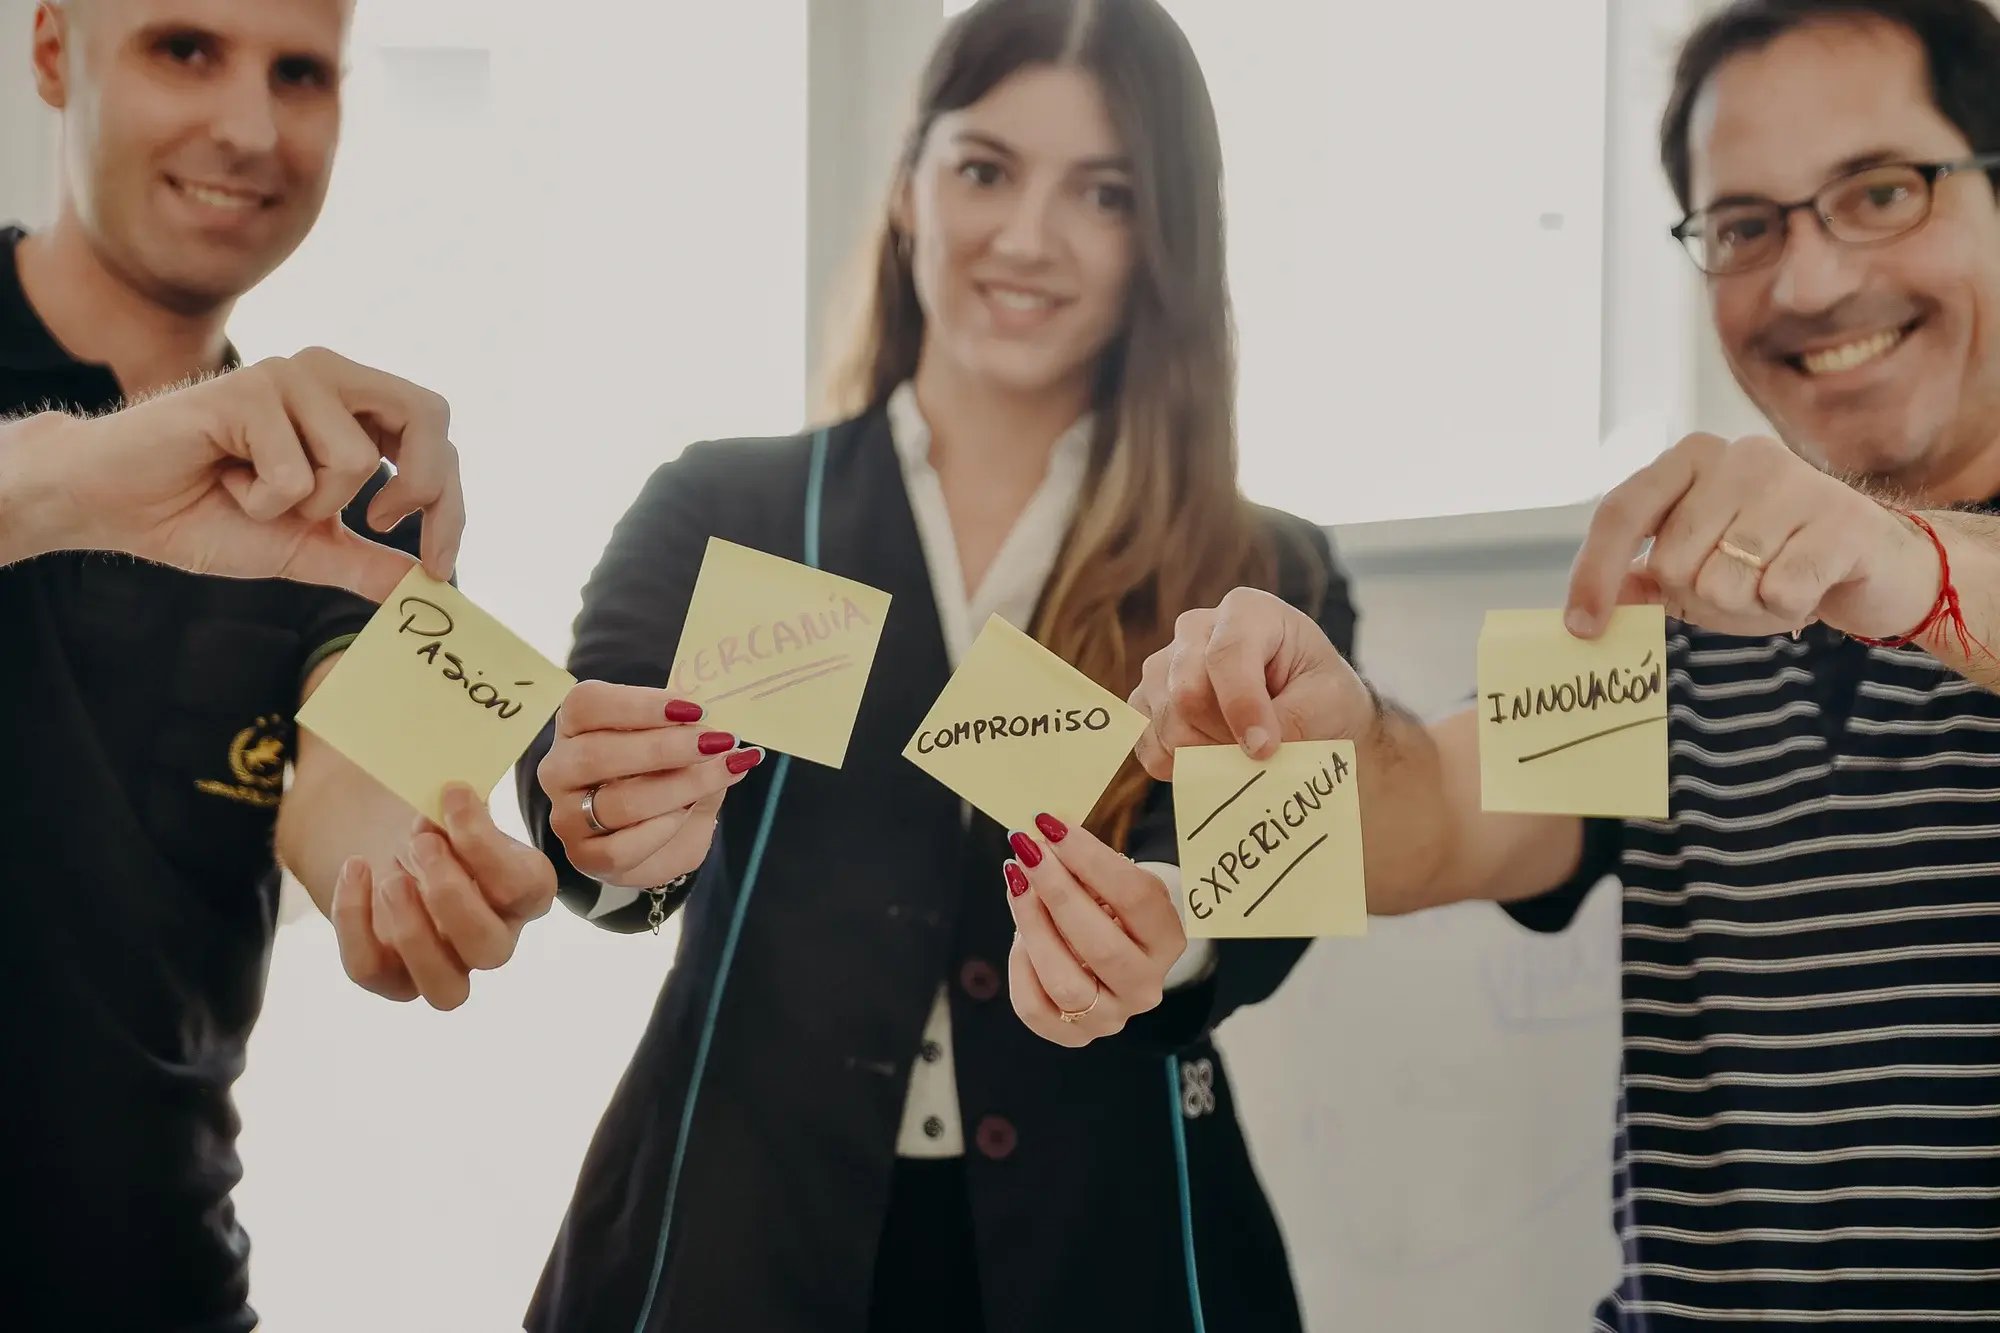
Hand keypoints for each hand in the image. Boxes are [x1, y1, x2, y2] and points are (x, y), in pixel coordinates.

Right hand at [51, 346, 464, 600]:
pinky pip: (295, 474)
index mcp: (350, 404)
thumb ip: (367, 561)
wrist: (118, 506)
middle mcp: (327, 376)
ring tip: (256, 492)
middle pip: (426, 415)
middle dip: (421, 488)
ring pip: (358, 458)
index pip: (436, 433)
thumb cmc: (207, 514)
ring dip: (308, 505)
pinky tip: (224, 480)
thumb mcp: (306, 547)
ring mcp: (288, 376)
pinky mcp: (247, 390)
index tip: (439, 565)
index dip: (450, 502)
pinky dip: (261, 501)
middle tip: (377, 524)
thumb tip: (429, 587)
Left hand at [330, 783, 555, 1009]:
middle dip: (451, 896)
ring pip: (446, 991)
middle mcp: (494, 938)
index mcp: (524, 893)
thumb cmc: (440, 830)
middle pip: (491, 949)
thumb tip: (448, 799)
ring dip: (413, 932)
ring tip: (391, 878)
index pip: (524, 886)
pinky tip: (354, 871)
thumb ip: (458, 811)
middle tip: (422, 843)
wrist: (394, 850)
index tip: (451, 794)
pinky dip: (355, 923)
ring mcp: (447, 966)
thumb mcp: (454, 812)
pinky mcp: (394, 979)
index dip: (485, 844)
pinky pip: (372, 971)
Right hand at [537, 682, 763, 888]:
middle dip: (664, 748)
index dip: (639, 704)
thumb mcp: (681, 746)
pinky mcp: (585, 856)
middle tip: (715, 742)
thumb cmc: (665, 774)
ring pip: (619, 802)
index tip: (693, 708)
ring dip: (680, 788)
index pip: (588, 704)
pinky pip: (623, 847)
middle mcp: (559, 768)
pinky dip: (664, 829)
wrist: (661, 837)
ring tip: (720, 776)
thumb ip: (694, 736)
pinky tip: (688, 814)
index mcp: (575, 725)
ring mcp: (567, 816)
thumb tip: (722, 737)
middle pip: (598, 754)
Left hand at [1005, 815, 1184, 1047]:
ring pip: (1065, 982)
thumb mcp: (1114, 878)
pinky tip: (1019, 935)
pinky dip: (1020, 967)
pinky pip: (1034, 1009)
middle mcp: (1146, 985)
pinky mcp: (1074, 1035)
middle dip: (1056, 891)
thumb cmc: (1112, 905)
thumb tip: (1043, 833)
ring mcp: (1111, 1017)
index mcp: (1168, 939)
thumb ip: (1086, 860)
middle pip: (1101, 945)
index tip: (1052, 824)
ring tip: (1016, 883)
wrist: (1116, 953)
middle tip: (1026, 851)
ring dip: (1032, 926)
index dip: (1090, 858)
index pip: (1136, 897)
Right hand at [1130, 587, 1370, 780]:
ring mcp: (1164, 665)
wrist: (1311, 714)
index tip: (1264, 749)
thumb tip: (1248, 754)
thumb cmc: (1323, 698)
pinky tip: (1212, 761)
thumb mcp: (1328, 702)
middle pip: (1185, 692)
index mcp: (1247, 611)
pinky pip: (1146, 744)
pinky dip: (1179, 766)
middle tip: (1259, 757)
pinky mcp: (1147, 702)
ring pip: (1164, 722)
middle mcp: (1195, 629)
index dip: (1241, 706)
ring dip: (1204, 755)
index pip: (1226, 654)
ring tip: (1241, 754)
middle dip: (1222, 738)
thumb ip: (1290, 722)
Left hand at [1565, 432, 1937, 640]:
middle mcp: (1739, 456)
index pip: (1621, 512)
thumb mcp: (1694, 573)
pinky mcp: (1843, 520)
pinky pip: (1780, 591)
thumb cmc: (1771, 565)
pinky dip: (1789, 607)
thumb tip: (1582, 611)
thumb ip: (1637, 581)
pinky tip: (1812, 587)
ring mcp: (1795, 481)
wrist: (1875, 566)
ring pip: (1723, 582)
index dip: (1593, 572)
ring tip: (1780, 581)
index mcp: (1691, 458)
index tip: (1581, 629)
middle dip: (1700, 596)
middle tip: (1744, 583)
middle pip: (1671, 562)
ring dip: (1748, 605)